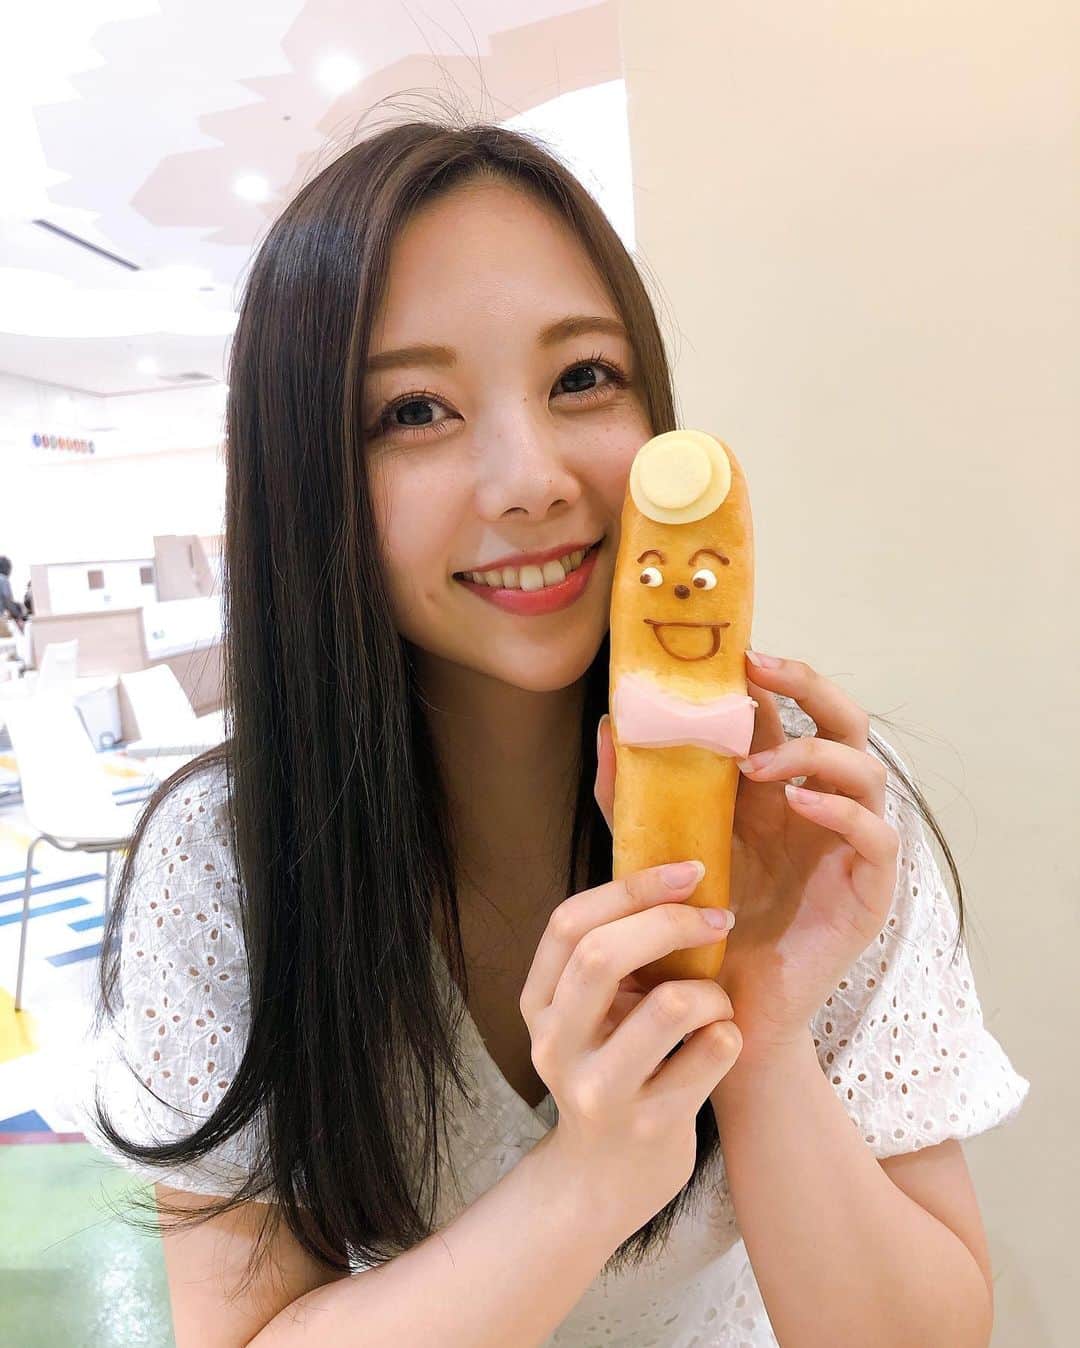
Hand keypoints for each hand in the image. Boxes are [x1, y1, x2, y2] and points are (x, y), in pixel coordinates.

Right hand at [520, 861, 740, 1236]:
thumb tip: (662, 860)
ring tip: (718, 1001)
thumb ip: (608, 947)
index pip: (570, 923)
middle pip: (602, 955)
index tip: (690, 870)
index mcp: (539, 1002)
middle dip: (672, 923)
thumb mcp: (589, 1010)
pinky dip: (730, 1034)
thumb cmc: (612, 1066)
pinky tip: (722, 1042)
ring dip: (712, 990)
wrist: (606, 1178)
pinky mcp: (650, 1125)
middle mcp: (556, 1045)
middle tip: (719, 919)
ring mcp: (600, 1091)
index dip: (633, 887)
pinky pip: (712, 1053)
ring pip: (670, 1005)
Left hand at [595, 652, 899, 1067]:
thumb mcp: (656, 849)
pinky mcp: (868, 889)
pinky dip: (841, 810)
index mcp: (770, 789)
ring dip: (813, 752)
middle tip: (758, 668)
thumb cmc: (693, 927)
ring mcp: (846, 844)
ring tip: (759, 765)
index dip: (763, 677)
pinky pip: (876, 834)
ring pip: (864, 768)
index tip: (725, 650)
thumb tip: (606, 723)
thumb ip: (631, 792)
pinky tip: (798, 804)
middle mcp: (814, 805)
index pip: (782, 714)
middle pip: (840, 721)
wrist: (717, 1009)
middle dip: (806, 684)